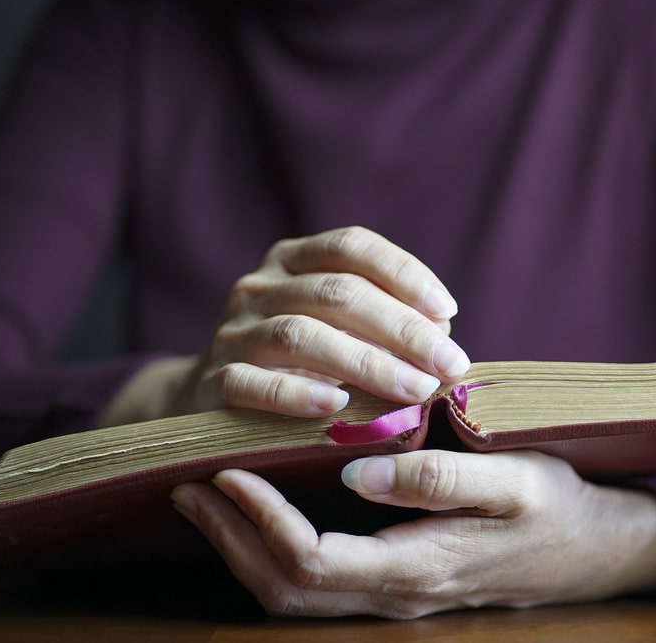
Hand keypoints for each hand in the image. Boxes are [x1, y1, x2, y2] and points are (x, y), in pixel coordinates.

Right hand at [100, 226, 468, 425]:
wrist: (207, 401)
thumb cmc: (297, 364)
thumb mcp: (337, 330)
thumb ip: (383, 324)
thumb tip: (443, 336)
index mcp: (292, 260)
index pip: (352, 247)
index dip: (404, 274)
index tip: (448, 312)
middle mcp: (260, 286)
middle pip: (338, 292)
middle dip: (402, 328)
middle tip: (448, 364)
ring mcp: (232, 331)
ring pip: (302, 334)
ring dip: (367, 362)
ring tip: (415, 389)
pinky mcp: (212, 380)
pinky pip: (254, 383)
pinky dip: (298, 393)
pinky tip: (338, 408)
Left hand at [170, 450, 655, 618]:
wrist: (593, 549)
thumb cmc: (556, 505)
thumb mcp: (513, 480)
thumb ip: (438, 480)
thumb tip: (357, 473)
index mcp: (415, 569)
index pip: (310, 560)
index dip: (258, 521)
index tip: (225, 470)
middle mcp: (394, 596)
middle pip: (285, 590)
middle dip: (229, 540)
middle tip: (189, 485)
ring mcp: (394, 597)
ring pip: (296, 595)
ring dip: (244, 549)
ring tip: (210, 499)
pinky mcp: (398, 583)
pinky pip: (319, 582)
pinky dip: (276, 550)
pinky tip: (266, 513)